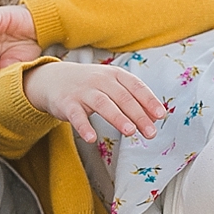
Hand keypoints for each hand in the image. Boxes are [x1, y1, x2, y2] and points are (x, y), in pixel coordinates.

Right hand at [22, 61, 167, 143]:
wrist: (53, 79)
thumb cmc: (89, 85)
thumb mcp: (111, 86)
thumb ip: (132, 99)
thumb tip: (155, 118)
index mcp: (115, 75)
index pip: (136, 86)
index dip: (149, 100)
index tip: (160, 115)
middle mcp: (100, 80)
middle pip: (123, 97)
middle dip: (138, 115)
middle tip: (150, 132)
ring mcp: (83, 91)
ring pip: (103, 104)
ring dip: (118, 118)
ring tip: (130, 131)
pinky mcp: (67, 103)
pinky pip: (76, 116)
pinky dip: (84, 127)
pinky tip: (91, 138)